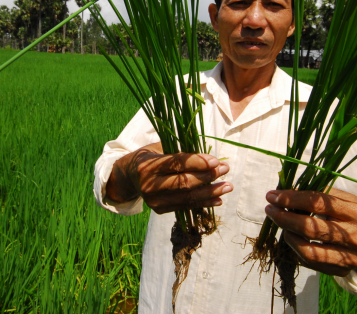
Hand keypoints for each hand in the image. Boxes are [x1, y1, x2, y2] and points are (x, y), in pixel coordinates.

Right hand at [106, 142, 232, 213]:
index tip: (216, 160)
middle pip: (183, 183)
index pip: (176, 164)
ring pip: (187, 198)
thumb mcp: (158, 147)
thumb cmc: (148, 157)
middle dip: (207, 176)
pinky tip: (218, 198)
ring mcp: (154, 200)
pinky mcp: (160, 210)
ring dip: (210, 192)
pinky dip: (203, 203)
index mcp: (147, 166)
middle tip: (225, 169)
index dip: (197, 162)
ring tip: (228, 186)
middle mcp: (149, 185)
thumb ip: (178, 150)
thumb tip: (208, 155)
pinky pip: (185, 207)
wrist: (128, 177)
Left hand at [264, 188, 356, 276]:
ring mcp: (348, 257)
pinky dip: (295, 249)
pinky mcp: (341, 271)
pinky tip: (290, 237)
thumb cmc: (352, 215)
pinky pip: (311, 263)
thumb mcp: (344, 199)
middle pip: (310, 228)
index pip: (318, 203)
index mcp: (355, 213)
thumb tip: (287, 191)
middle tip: (269, 209)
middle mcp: (354, 237)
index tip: (273, 195)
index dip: (292, 199)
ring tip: (281, 224)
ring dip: (287, 235)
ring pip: (309, 250)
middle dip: (284, 217)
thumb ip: (319, 193)